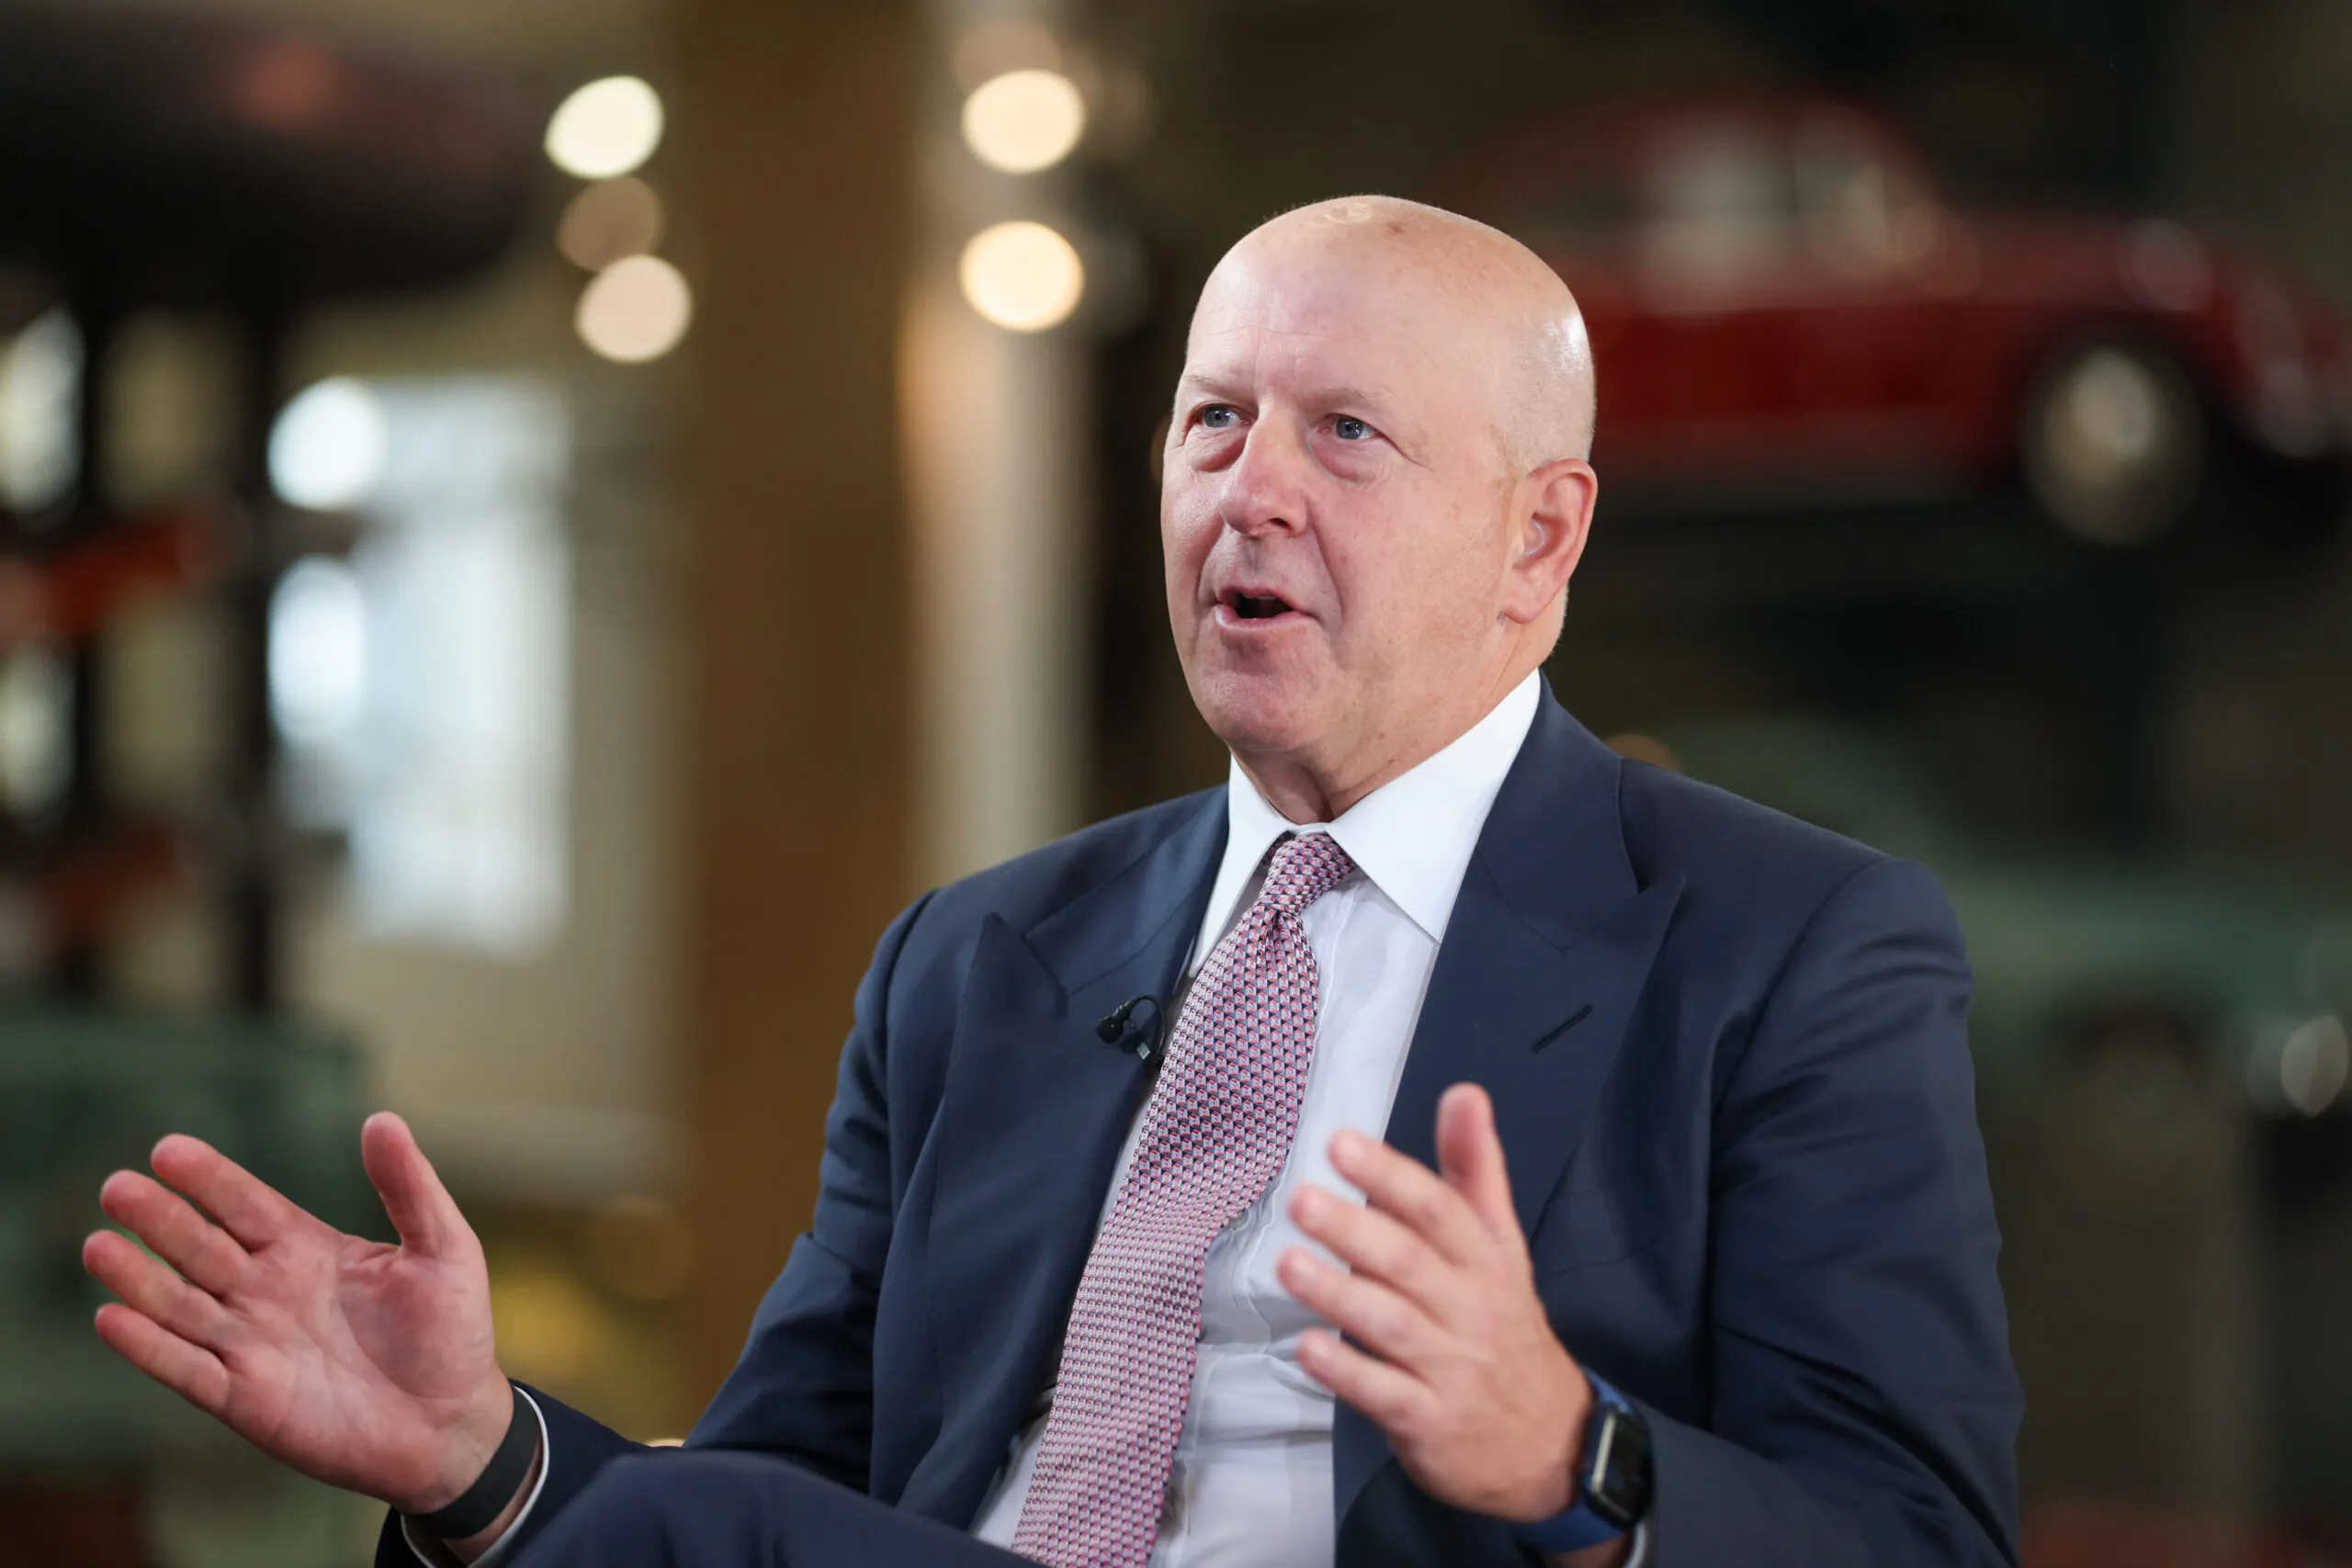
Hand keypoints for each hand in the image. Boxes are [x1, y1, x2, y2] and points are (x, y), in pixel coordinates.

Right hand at [83, 1113, 515, 1521]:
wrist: (453, 1424)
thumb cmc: (452, 1332)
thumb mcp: (444, 1248)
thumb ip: (411, 1186)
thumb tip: (381, 1119)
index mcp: (307, 1249)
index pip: (246, 1204)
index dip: (209, 1179)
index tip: (168, 1149)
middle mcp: (268, 1291)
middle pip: (202, 1248)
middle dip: (160, 1218)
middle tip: (117, 1187)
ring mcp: (252, 1345)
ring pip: (181, 1305)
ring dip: (138, 1278)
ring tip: (97, 1245)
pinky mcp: (245, 1399)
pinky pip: (187, 1370)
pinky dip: (149, 1347)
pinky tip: (113, 1317)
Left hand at [1280, 1083, 1591, 1523]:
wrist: (1548, 1443)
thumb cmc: (1503, 1325)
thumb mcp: (1500, 1246)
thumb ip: (1475, 1169)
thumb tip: (1464, 1092)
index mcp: (1486, 1260)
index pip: (1439, 1211)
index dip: (1390, 1176)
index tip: (1340, 1143)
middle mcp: (1470, 1309)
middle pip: (1411, 1263)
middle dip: (1355, 1230)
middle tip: (1301, 1199)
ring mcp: (1450, 1369)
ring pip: (1393, 1326)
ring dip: (1339, 1295)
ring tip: (1288, 1264)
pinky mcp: (1429, 1422)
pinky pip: (1385, 1395)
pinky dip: (1347, 1371)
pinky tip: (1307, 1347)